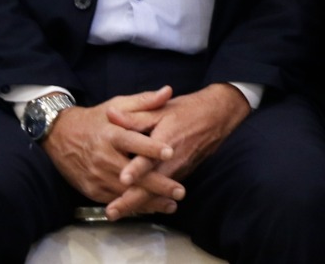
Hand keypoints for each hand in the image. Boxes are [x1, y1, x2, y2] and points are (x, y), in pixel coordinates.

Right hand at [41, 87, 177, 210]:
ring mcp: (96, 175)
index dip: (151, 147)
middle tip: (180, 190)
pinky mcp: (91, 190)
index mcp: (110, 134)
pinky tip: (152, 207)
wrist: (58, 135)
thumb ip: (144, 101)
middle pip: (132, 174)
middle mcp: (102, 156)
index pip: (132, 141)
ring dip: (150, 200)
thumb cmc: (95, 120)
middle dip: (157, 184)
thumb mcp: (117, 105)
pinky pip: (115, 200)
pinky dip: (134, 205)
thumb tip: (168, 91)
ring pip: (125, 192)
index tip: (170, 152)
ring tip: (172, 204)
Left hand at [104, 83, 250, 218]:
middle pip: (150, 186)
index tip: (122, 179)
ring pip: (155, 194)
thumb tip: (110, 114)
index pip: (149, 159)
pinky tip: (131, 208)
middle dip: (130, 201)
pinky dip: (147, 201)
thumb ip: (135, 117)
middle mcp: (172, 162)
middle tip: (112, 212)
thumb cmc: (185, 112)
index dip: (136, 169)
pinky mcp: (178, 175)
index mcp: (166, 142)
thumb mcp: (159, 110)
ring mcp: (176, 171)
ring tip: (116, 214)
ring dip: (137, 205)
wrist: (214, 119)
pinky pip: (161, 192)